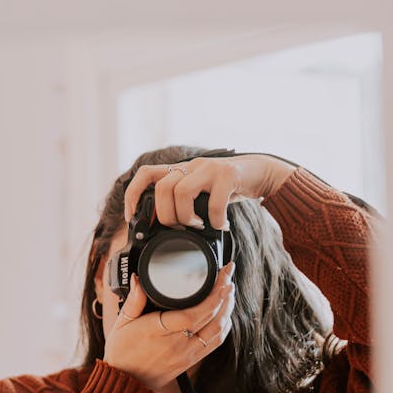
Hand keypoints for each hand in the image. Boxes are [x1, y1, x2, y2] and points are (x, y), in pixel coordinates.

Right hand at [103, 263, 235, 392]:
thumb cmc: (123, 353)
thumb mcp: (122, 324)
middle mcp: (178, 344)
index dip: (212, 297)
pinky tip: (225, 313)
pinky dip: (224, 326)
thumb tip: (138, 279)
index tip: (221, 279)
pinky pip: (215, 343)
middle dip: (224, 295)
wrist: (126, 383)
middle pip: (211, 319)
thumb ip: (133, 300)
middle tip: (228, 276)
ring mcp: (187, 354)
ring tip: (229, 290)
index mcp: (160, 332)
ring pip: (217, 331)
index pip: (194, 314)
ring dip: (227, 310)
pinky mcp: (192, 360)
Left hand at [124, 154, 294, 227]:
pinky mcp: (228, 174)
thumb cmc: (228, 187)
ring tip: (199, 225)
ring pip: (181, 191)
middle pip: (162, 187)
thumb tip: (167, 226)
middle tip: (180, 227)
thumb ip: (185, 201)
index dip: (133, 194)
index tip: (133, 218)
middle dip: (167, 215)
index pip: (146, 173)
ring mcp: (209, 168)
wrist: (260, 173)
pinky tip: (222, 225)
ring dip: (187, 216)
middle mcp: (192, 166)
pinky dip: (216, 220)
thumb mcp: (202, 191)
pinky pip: (214, 201)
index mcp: (182, 170)